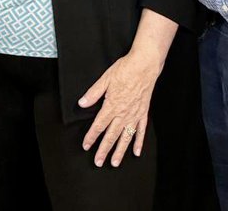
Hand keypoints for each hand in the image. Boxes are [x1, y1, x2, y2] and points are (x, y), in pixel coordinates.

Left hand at [79, 50, 162, 166]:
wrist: (145, 65)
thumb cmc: (125, 69)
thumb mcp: (105, 79)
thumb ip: (93, 93)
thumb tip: (82, 103)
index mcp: (112, 105)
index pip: (99, 125)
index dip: (91, 136)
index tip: (86, 145)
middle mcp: (123, 113)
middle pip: (112, 136)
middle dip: (104, 150)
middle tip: (98, 162)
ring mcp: (134, 114)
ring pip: (126, 137)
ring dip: (120, 151)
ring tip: (115, 162)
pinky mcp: (143, 112)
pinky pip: (141, 130)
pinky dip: (139, 142)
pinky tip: (136, 151)